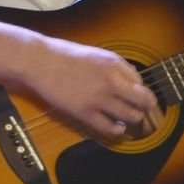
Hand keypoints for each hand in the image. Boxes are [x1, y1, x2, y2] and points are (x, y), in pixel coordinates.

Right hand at [26, 37, 158, 144]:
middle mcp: (110, 81)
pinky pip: (109, 127)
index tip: (135, 95)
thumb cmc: (64, 55)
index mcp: (113, 63)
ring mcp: (98, 98)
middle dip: (145, 107)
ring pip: (130, 116)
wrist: (38, 62)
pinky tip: (117, 127)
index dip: (139, 90)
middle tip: (141, 110)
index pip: (140, 82)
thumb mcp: (95, 53)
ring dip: (132, 119)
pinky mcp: (84, 112)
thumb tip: (133, 78)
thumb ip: (116, 65)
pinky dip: (117, 130)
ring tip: (128, 119)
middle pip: (143, 100)